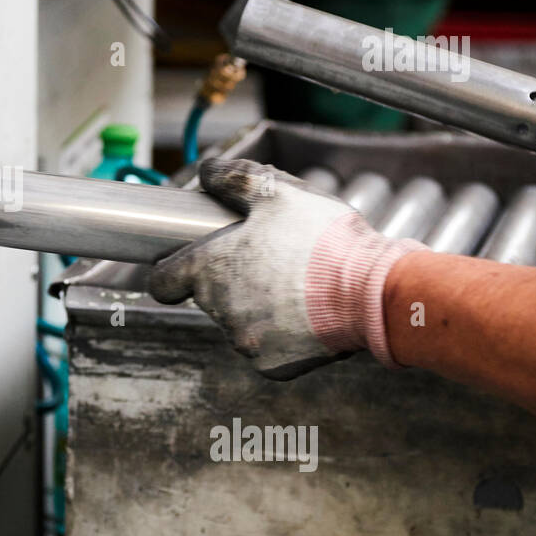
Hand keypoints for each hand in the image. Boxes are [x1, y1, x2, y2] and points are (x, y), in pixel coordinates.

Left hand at [149, 158, 426, 379]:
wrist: (372, 292)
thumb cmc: (324, 238)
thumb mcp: (277, 192)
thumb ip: (234, 178)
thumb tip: (207, 170)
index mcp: (209, 269)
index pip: (163, 281)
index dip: (173, 271)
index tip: (186, 265)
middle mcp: (218, 310)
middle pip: (208, 298)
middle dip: (231, 281)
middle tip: (270, 263)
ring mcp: (243, 341)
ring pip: (239, 322)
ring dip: (257, 307)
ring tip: (296, 286)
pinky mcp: (269, 365)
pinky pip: (266, 348)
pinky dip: (281, 335)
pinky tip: (306, 314)